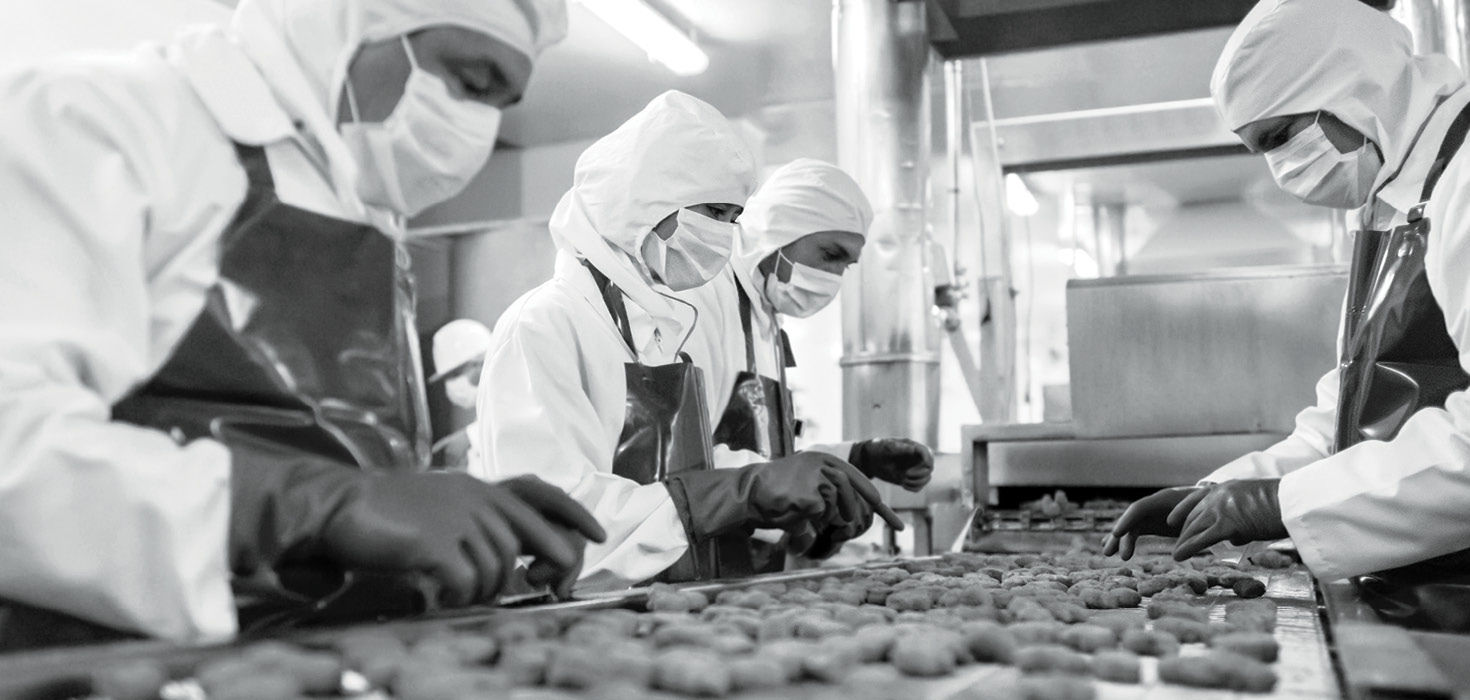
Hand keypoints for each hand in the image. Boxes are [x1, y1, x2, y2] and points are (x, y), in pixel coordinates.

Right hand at [317, 473, 604, 606]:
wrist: (339, 506)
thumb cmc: (387, 512)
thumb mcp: (442, 504)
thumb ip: (477, 519)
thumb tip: (510, 554)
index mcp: (479, 487)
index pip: (540, 497)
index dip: (574, 515)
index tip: (598, 533)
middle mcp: (476, 498)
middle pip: (526, 543)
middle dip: (535, 571)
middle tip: (538, 589)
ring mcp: (458, 518)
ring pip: (498, 569)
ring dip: (482, 589)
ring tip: (457, 590)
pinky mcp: (437, 542)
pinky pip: (468, 582)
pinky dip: (459, 596)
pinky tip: (441, 595)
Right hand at [742, 452, 897, 532]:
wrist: (749, 493)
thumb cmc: (776, 493)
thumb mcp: (806, 486)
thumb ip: (828, 492)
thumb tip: (855, 514)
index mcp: (824, 459)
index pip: (859, 480)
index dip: (876, 502)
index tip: (893, 521)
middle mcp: (824, 464)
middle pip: (853, 493)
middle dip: (855, 514)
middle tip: (848, 528)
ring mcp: (818, 478)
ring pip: (839, 506)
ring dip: (826, 516)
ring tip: (806, 512)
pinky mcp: (811, 495)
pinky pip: (822, 516)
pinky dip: (811, 520)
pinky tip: (793, 510)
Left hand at [849, 438, 933, 491]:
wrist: (869, 460)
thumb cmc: (877, 449)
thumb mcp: (886, 447)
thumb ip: (899, 448)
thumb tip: (913, 448)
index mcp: (912, 447)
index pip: (928, 453)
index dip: (927, 461)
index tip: (917, 468)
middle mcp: (915, 458)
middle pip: (929, 468)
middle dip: (920, 474)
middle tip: (906, 475)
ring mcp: (913, 469)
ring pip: (926, 478)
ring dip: (918, 482)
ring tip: (903, 480)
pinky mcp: (909, 478)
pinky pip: (919, 486)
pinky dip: (914, 487)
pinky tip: (904, 485)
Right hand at [1101, 486, 1201, 559]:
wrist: (1212, 501)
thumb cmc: (1210, 504)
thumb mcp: (1204, 509)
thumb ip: (1195, 522)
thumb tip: (1186, 540)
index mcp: (1164, 498)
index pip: (1139, 507)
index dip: (1126, 520)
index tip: (1116, 533)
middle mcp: (1153, 504)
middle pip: (1130, 518)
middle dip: (1119, 535)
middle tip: (1109, 552)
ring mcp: (1150, 513)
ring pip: (1129, 526)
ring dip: (1117, 539)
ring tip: (1106, 554)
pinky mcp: (1151, 523)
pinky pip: (1133, 532)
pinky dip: (1124, 540)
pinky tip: (1112, 550)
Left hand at [1172, 479, 1287, 560]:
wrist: (1294, 502)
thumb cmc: (1284, 504)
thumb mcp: (1255, 503)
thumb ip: (1241, 517)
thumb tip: (1234, 537)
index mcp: (1226, 488)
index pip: (1196, 498)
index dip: (1182, 511)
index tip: (1171, 520)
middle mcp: (1219, 496)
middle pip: (1194, 516)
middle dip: (1185, 531)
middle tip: (1179, 543)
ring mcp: (1221, 509)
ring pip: (1194, 528)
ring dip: (1183, 542)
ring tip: (1177, 554)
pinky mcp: (1227, 525)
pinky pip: (1201, 539)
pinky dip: (1187, 548)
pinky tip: (1179, 556)